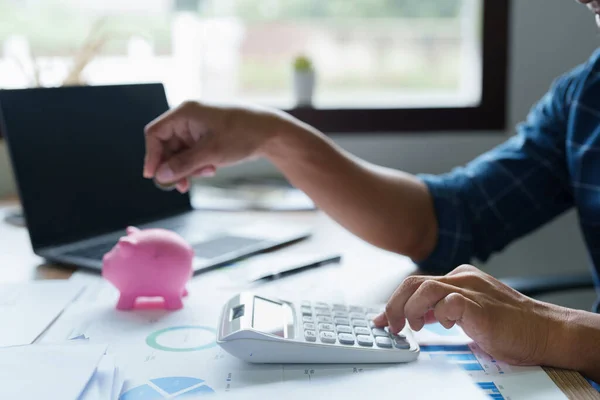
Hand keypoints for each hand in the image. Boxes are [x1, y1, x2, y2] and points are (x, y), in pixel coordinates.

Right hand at [143, 101, 286, 192]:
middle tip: (181, 187)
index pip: (155, 134)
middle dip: (174, 167)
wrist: (271, 133)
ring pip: (181, 153)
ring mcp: (198, 128)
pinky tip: (212, 169)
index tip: (154, 177)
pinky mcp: (208, 137)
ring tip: (206, 174)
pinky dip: (198, 164)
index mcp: (185, 113)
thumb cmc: (242, 135)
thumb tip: (161, 176)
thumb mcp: (211, 152)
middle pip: (167, 146)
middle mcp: (189, 118)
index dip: (152, 156)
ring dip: (188, 168)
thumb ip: (184, 165)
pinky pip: (193, 154)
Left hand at [374, 264, 569, 365]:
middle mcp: (462, 279)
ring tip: (414, 327)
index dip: (393, 301)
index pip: (416, 283)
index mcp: (458, 278)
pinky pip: (449, 301)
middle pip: (413, 281)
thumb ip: (441, 310)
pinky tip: (444, 326)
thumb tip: (413, 316)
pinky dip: (439, 314)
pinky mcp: (480, 305)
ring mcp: (471, 290)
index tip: (381, 319)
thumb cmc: (508, 326)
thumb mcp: (466, 314)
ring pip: (425, 287)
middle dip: (393, 305)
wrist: (545, 331)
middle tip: (390, 326)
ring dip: (410, 309)